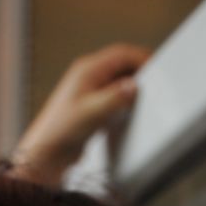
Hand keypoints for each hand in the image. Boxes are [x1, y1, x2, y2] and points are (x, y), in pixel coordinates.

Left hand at [10, 44, 148, 185]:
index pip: (121, 53)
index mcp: (87, 69)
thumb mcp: (93, 112)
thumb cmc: (61, 130)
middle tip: (156, 80)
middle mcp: (89, 76)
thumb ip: (115, 98)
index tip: (157, 68)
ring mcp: (91, 89)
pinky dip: (126, 97)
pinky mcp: (93, 104)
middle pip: (122, 63)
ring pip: (119, 78)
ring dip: (133, 84)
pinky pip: (115, 93)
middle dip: (140, 69)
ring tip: (146, 93)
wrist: (48, 152)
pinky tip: (132, 107)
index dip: (142, 58)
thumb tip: (133, 86)